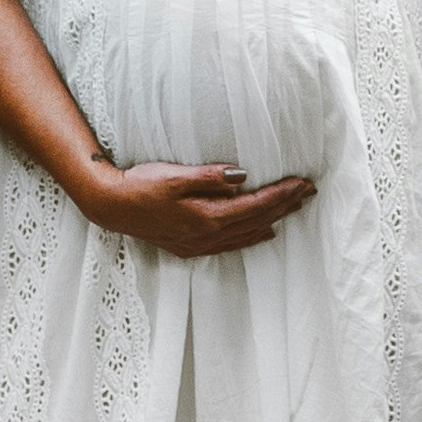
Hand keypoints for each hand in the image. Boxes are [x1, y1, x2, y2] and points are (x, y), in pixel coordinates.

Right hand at [88, 158, 319, 257]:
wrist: (112, 207)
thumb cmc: (142, 185)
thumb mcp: (175, 175)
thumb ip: (210, 176)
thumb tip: (243, 176)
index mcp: (208, 218)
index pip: (256, 206)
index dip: (282, 194)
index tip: (303, 183)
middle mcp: (209, 236)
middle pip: (257, 221)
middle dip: (286, 206)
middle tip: (310, 192)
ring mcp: (200, 244)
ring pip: (248, 234)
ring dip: (274, 220)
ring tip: (295, 208)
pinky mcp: (191, 246)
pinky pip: (233, 244)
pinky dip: (253, 236)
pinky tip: (263, 232)